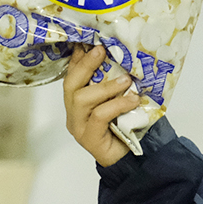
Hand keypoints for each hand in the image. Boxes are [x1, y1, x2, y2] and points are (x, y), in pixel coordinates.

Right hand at [63, 43, 140, 166]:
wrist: (130, 162)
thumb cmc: (126, 129)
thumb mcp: (121, 102)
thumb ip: (117, 87)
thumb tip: (126, 61)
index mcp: (77, 104)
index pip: (72, 76)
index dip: (77, 58)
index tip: (87, 40)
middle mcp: (73, 114)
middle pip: (70, 85)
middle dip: (85, 65)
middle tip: (102, 50)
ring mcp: (79, 127)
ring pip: (82, 99)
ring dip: (106, 86)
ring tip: (126, 80)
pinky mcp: (89, 138)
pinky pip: (99, 116)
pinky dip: (116, 105)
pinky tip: (132, 100)